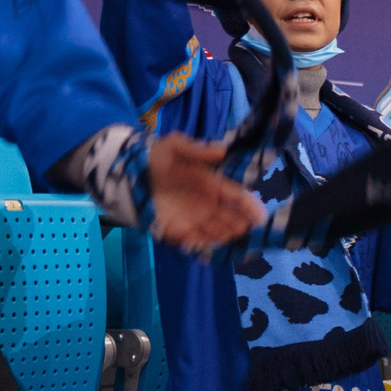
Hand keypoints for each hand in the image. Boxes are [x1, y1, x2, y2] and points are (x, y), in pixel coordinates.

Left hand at [145, 134, 265, 250]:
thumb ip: (196, 149)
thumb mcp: (173, 147)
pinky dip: (204, 244)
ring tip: (225, 236)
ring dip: (225, 236)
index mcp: (213, 184)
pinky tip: (203, 243)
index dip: (251, 206)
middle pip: (234, 218)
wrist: (129, 175)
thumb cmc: (156, 159)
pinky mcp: (180, 232)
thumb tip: (222, 150)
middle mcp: (209, 204)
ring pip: (219, 233)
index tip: (260, 216)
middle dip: (241, 225)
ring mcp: (196, 219)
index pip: (238, 196)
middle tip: (242, 228)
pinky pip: (198, 242)